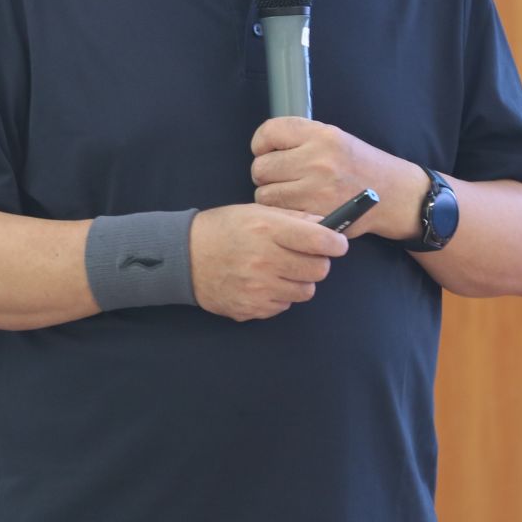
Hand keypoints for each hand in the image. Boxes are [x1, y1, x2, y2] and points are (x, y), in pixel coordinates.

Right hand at [189, 204, 349, 321]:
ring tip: (281, 269)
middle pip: (319, 270)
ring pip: (305, 291)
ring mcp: (257, 288)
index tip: (338, 243)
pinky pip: (284, 305)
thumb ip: (293, 217)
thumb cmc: (224, 229)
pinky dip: (281, 295)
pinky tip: (265, 282)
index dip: (336, 242)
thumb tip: (325, 223)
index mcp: (267, 229)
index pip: (319, 240)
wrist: (184, 257)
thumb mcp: (256, 212)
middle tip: (306, 256)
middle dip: (318, 262)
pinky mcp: (251, 309)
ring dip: (299, 281)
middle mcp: (264, 260)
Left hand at [249, 118, 421, 241]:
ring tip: (291, 195)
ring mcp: (317, 189)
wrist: (394, 194)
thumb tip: (263, 147)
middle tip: (281, 178)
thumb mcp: (336, 138)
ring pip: (265, 194)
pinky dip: (283, 213)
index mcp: (322, 135)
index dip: (261, 144)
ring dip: (272, 196)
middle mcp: (318, 159)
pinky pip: (279, 214)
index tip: (266, 151)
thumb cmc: (361, 166)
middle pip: (261, 167)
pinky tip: (297, 208)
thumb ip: (301, 139)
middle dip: (266, 174)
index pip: (269, 132)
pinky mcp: (317, 214)